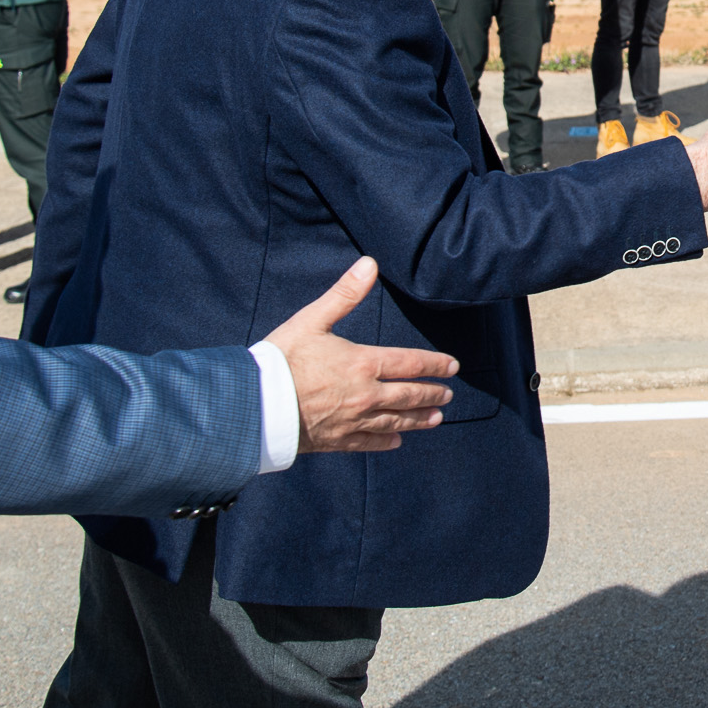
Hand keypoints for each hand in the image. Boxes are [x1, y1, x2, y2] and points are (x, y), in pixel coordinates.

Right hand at [266, 257, 457, 452]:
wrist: (255, 404)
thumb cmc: (282, 358)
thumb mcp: (313, 319)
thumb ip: (344, 294)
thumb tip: (370, 264)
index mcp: (363, 363)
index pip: (411, 363)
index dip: (435, 364)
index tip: (452, 366)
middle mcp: (365, 395)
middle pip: (409, 395)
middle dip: (432, 394)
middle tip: (448, 395)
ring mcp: (353, 420)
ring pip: (395, 421)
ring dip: (418, 420)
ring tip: (436, 419)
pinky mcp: (337, 440)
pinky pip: (369, 443)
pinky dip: (385, 442)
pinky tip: (396, 442)